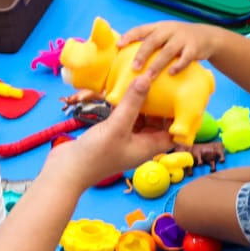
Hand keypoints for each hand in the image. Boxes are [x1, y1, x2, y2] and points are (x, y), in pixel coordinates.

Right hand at [46, 74, 173, 187]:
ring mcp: (124, 139)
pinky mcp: (110, 134)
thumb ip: (132, 103)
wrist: (66, 171)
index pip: (173, 132)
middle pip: (158, 122)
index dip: (181, 117)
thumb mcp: (117, 126)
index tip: (183, 96)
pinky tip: (123, 89)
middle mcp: (139, 144)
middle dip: (161, 104)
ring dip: (142, 102)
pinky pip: (124, 117)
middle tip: (164, 81)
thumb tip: (148, 78)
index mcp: (148, 147)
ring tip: (147, 80)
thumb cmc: (96, 155)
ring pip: (140, 118)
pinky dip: (126, 105)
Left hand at [119, 21, 217, 75]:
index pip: (141, 29)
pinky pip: (186, 57)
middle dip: (142, 54)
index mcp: (159, 27)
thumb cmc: (179, 40)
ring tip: (149, 76)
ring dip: (157, 64)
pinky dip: (178, 65)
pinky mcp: (195, 48)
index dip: (129, 36)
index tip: (119, 45)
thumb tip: (128, 61)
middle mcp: (170, 30)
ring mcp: (183, 38)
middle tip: (134, 68)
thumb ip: (150, 43)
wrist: (208, 37)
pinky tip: (171, 73)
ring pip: (168, 51)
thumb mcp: (165, 35)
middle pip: (153, 40)